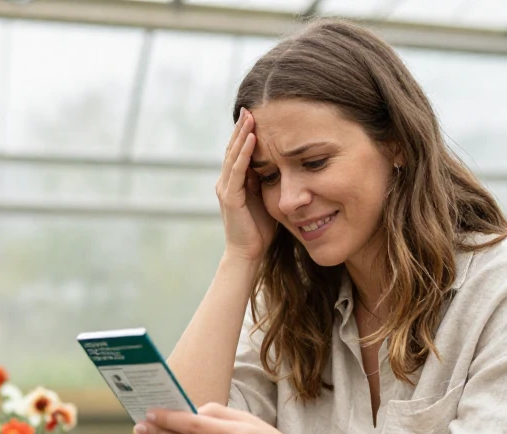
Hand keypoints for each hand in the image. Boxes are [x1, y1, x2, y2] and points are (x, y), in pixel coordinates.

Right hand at [216, 109, 275, 263]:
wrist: (248, 253)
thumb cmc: (259, 229)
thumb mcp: (265, 198)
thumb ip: (267, 181)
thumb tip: (279, 165)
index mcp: (235, 182)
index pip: (239, 152)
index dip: (244, 133)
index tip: (254, 114)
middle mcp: (227, 182)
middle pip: (233, 148)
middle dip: (241, 128)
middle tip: (249, 107)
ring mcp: (226, 188)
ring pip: (233, 155)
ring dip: (241, 135)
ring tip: (249, 116)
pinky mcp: (231, 197)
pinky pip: (238, 170)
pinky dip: (245, 153)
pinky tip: (251, 139)